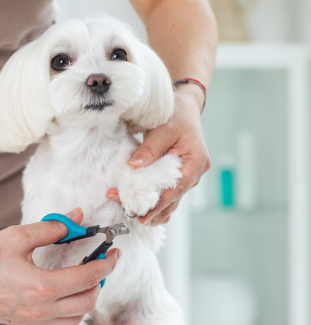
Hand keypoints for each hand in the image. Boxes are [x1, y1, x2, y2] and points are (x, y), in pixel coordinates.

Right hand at [0, 208, 120, 324]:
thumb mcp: (15, 236)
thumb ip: (51, 228)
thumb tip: (76, 219)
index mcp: (40, 288)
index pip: (88, 278)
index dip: (106, 263)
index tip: (113, 252)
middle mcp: (39, 310)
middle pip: (87, 302)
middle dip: (101, 281)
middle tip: (102, 261)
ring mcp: (31, 320)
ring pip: (75, 317)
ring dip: (87, 297)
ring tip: (86, 274)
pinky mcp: (22, 322)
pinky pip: (58, 322)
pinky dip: (71, 307)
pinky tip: (65, 288)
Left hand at [107, 87, 209, 225]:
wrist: (184, 109)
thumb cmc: (177, 116)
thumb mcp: (163, 130)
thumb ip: (150, 149)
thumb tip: (134, 167)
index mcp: (196, 162)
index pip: (177, 189)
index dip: (160, 204)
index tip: (144, 215)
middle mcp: (194, 174)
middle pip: (172, 198)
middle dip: (151, 208)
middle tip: (129, 211)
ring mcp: (187, 177)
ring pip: (169, 199)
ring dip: (150, 205)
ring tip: (128, 208)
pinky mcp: (177, 177)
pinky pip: (165, 191)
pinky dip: (152, 197)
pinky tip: (135, 200)